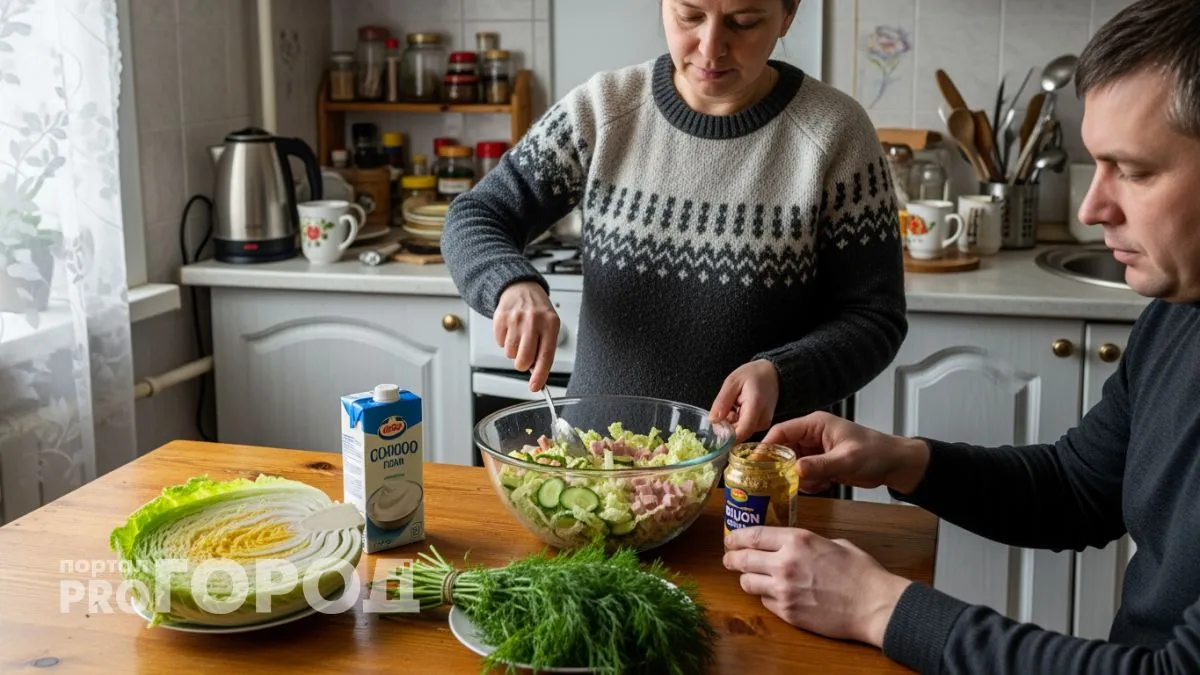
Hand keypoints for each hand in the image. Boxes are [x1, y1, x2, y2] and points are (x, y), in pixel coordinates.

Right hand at [494, 281, 559, 390]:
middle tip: (525, 356)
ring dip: (513, 351)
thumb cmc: (538, 312)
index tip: (535, 387)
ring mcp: (516, 319)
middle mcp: (533, 321)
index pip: (545, 356)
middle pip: (524, 359)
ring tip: (519, 337)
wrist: (521, 288)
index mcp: (550, 324)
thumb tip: (535, 373)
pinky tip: (510, 330)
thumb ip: (544, 348)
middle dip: (523, 364)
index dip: (540, 375)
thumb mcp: (550, 326)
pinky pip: (499, 343)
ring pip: (510, 353)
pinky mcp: (501, 318)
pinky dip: (504, 341)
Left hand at [709, 359, 779, 442]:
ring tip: (734, 405)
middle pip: (739, 434)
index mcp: (755, 407)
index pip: (742, 432)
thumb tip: (712, 421)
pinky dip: (737, 421)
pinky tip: (739, 409)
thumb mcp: (733, 382)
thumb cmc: (753, 374)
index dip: (726, 436)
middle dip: (726, 425)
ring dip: (731, 422)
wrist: (773, 374)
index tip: (716, 427)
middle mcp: (763, 419)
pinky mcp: (762, 425)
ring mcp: (764, 424)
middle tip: (726, 407)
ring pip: (740, 432)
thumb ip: (722, 401)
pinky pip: (745, 429)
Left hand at [723, 526, 911, 645]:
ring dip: (747, 579)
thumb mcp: (834, 543)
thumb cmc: (861, 573)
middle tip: (728, 559)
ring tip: (751, 578)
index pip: (753, 535)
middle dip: (731, 559)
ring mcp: (783, 590)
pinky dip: (765, 597)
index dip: (737, 537)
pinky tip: (774, 594)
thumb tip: (794, 546)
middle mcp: (785, 563)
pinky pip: (764, 602)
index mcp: (797, 540)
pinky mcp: (787, 612)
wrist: (874, 605)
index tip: (730, 539)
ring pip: (747, 583)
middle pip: (742, 559)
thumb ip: (808, 543)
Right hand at [761, 412, 929, 494]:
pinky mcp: (820, 463)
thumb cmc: (875, 453)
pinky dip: (810, 483)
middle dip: (781, 466)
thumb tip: (795, 470)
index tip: (754, 464)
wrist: (895, 464)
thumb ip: (820, 465)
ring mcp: (815, 450)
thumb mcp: (847, 459)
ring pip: (792, 464)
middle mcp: (811, 435)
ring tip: (817, 482)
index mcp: (815, 424)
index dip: (765, 447)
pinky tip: (825, 484)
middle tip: (776, 482)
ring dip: (799, 478)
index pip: (781, 431)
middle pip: (782, 449)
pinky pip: (804, 474)